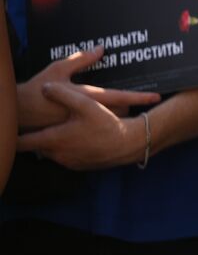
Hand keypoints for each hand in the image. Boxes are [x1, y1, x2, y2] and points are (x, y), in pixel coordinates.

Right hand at [17, 46, 158, 128]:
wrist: (20, 112)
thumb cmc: (38, 89)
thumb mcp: (59, 69)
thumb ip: (82, 59)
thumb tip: (101, 49)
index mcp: (88, 95)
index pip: (120, 96)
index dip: (139, 97)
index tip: (156, 97)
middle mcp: (89, 111)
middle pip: (120, 110)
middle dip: (127, 105)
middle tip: (133, 99)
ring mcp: (83, 123)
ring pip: (110, 119)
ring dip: (115, 112)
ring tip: (113, 105)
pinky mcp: (76, 130)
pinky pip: (96, 125)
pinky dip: (101, 120)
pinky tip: (97, 115)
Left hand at [17, 84, 139, 169]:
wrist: (128, 145)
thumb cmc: (107, 124)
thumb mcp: (86, 104)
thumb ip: (64, 94)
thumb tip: (45, 87)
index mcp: (54, 139)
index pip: (22, 143)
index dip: (11, 139)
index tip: (5, 134)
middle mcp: (57, 154)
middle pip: (36, 147)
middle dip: (34, 138)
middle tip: (32, 127)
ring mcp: (68, 162)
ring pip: (50, 152)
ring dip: (51, 143)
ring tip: (57, 131)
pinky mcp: (78, 166)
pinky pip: (64, 157)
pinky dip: (64, 149)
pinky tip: (74, 139)